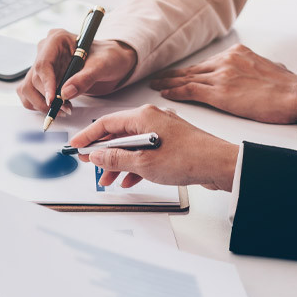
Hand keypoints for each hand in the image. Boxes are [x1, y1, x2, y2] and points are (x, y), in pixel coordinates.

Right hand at [17, 32, 136, 112]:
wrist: (112, 62)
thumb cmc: (108, 58)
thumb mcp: (102, 66)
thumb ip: (84, 78)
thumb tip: (65, 93)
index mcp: (57, 39)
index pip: (43, 63)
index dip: (46, 84)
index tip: (52, 100)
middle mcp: (46, 51)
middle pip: (33, 78)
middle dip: (48, 98)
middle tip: (66, 108)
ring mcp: (42, 65)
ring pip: (28, 88)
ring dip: (42, 104)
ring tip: (64, 109)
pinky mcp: (42, 79)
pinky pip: (30, 94)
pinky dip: (40, 105)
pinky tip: (58, 107)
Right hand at [69, 104, 239, 190]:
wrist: (220, 165)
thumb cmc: (189, 157)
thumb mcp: (144, 162)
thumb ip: (117, 158)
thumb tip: (98, 155)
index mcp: (144, 116)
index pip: (106, 123)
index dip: (88, 136)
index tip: (76, 147)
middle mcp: (153, 119)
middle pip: (119, 135)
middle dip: (104, 153)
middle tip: (91, 166)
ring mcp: (163, 132)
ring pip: (132, 146)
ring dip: (119, 163)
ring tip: (109, 179)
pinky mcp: (172, 144)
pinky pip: (146, 153)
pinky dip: (136, 166)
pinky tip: (130, 180)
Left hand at [150, 43, 296, 123]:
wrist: (294, 95)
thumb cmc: (288, 88)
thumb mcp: (272, 68)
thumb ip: (258, 68)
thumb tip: (260, 72)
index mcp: (238, 53)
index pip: (208, 63)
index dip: (191, 71)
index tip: (180, 74)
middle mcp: (227, 60)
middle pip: (194, 69)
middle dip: (175, 75)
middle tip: (159, 78)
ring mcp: (222, 75)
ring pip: (188, 78)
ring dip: (169, 83)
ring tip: (156, 86)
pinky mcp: (219, 92)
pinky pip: (190, 90)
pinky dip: (176, 92)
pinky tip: (165, 94)